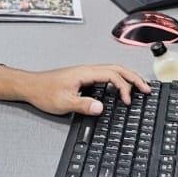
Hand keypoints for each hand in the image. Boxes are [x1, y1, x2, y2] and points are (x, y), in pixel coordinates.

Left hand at [23, 65, 149, 117]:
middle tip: (146, 88)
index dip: (124, 87)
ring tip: (138, 87)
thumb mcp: (63, 102)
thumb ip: (83, 105)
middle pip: (117, 68)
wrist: (30, 86)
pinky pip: (106, 75)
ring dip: (127, 78)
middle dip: (133, 78)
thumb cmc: (44, 92)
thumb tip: (101, 107)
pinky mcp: (83, 78)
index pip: (112, 75)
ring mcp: (85, 73)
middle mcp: (87, 70)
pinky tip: (120, 88)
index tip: (127, 101)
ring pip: (112, 70)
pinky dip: (117, 80)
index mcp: (85, 73)